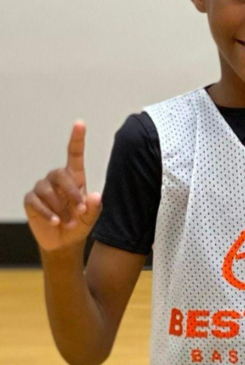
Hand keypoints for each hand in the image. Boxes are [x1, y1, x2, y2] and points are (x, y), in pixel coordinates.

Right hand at [24, 121, 101, 251]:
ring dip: (60, 207)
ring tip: (68, 222)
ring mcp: (42, 188)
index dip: (77, 138)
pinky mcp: (31, 200)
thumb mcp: (91, 218)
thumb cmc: (80, 224)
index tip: (80, 123)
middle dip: (71, 193)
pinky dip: (48, 213)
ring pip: (47, 190)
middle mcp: (57, 179)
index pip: (74, 154)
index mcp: (75, 177)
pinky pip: (36, 202)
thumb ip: (94, 207)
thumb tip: (94, 195)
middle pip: (60, 174)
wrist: (64, 240)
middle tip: (81, 211)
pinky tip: (56, 222)